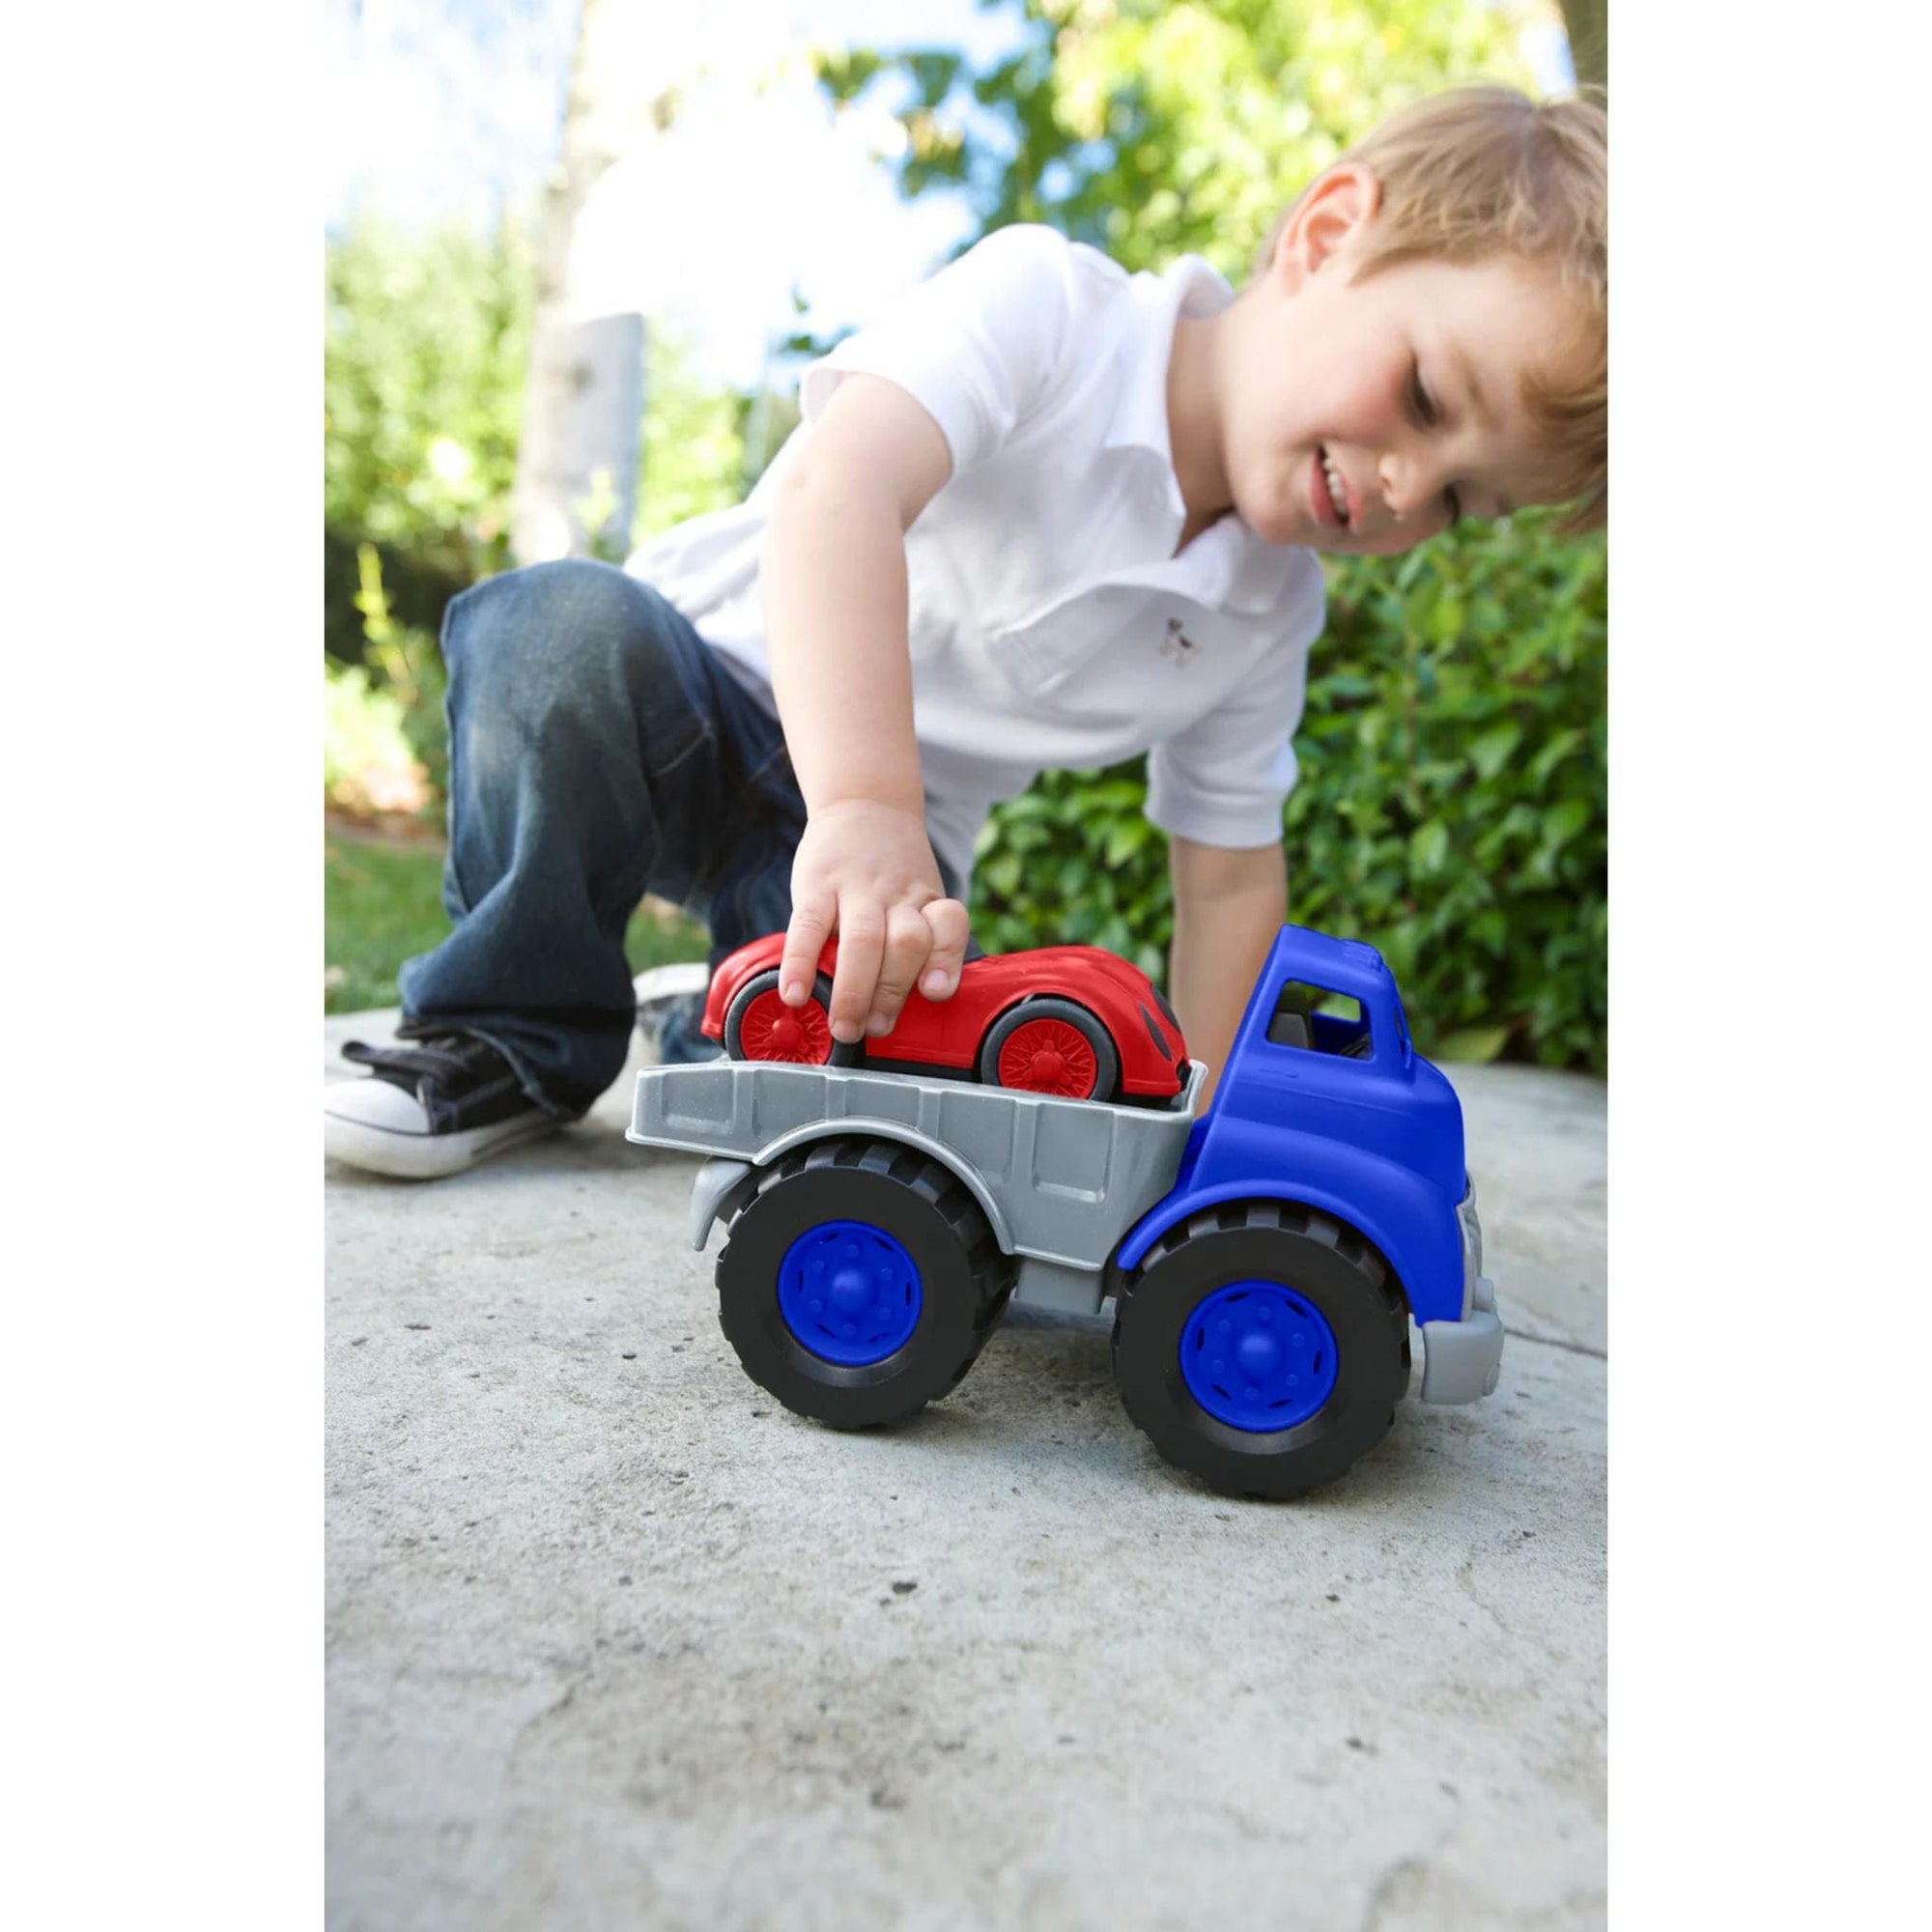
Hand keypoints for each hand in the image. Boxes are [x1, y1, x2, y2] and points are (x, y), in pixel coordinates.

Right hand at [782, 801, 970, 1043]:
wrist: (863, 803)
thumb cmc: (894, 870)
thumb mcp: (920, 895)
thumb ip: (919, 944)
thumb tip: (906, 1008)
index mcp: (928, 902)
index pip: (949, 927)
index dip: (945, 959)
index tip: (934, 992)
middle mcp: (897, 895)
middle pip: (906, 944)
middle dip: (892, 993)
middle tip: (876, 1028)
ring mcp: (857, 888)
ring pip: (863, 941)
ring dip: (854, 991)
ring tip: (843, 1026)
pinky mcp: (817, 883)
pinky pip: (808, 925)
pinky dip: (801, 963)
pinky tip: (795, 993)